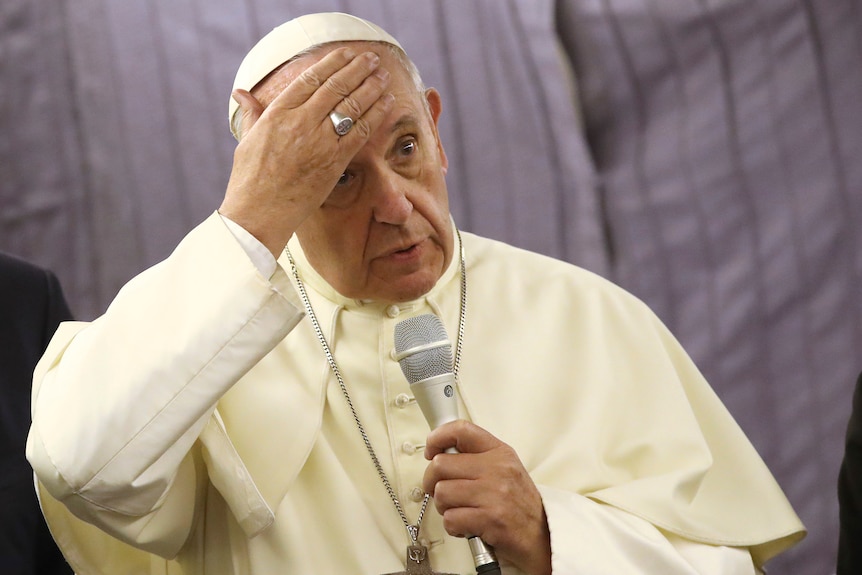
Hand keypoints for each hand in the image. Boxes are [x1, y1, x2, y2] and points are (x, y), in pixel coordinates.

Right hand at [220, 47, 393, 255]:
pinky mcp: (334, 162)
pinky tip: (386, 103)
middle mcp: (300, 122)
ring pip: (352, 106)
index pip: (310, 78)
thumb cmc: (249, 180)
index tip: (346, 53)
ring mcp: (319, 142)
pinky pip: (361, 132)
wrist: (259, 214)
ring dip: (371, 87)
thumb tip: (241, 94)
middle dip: (358, 69)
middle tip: (372, 59)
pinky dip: (376, 115)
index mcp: (277, 113)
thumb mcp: (246, 140)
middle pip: (336, 87)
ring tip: (383, 75)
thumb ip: (252, 114)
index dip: (332, 63)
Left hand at [423, 420, 551, 574]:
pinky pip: (450, 518)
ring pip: (441, 493)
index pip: (461, 430)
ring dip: (443, 507)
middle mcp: (497, 469)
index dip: (438, 437)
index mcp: (499, 452)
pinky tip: (465, 526)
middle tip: (439, 490)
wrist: (543, 536)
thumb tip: (440, 453)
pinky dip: (453, 526)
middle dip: (432, 481)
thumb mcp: (505, 469)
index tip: (431, 450)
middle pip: (440, 465)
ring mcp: (493, 494)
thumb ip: (477, 458)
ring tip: (458, 510)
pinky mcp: (489, 519)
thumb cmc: (519, 504)